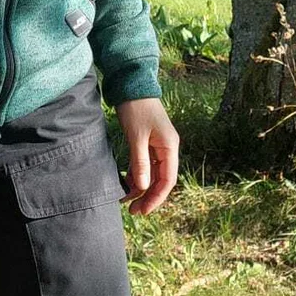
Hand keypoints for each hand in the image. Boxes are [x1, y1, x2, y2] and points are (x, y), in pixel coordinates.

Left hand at [114, 97, 178, 213]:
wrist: (132, 84)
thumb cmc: (136, 108)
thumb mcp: (136, 136)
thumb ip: (140, 162)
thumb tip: (143, 188)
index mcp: (169, 146)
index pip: (168, 180)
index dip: (156, 198)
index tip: (143, 210)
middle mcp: (167, 148)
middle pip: (161, 179)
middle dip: (148, 196)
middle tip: (132, 210)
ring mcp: (158, 145)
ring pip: (153, 174)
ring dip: (141, 187)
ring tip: (126, 200)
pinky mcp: (148, 142)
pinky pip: (146, 165)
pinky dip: (137, 175)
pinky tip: (126, 183)